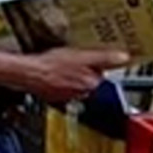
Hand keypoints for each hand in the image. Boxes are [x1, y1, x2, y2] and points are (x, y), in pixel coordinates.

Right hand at [15, 47, 130, 104]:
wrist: (27, 73)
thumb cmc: (51, 65)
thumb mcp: (82, 55)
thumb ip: (106, 58)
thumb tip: (124, 57)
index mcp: (91, 84)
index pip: (102, 75)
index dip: (96, 64)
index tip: (91, 59)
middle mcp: (81, 94)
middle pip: (90, 80)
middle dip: (85, 71)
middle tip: (75, 60)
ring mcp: (67, 96)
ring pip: (76, 85)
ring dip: (72, 76)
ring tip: (62, 66)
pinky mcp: (54, 96)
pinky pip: (62, 88)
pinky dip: (60, 81)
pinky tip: (53, 73)